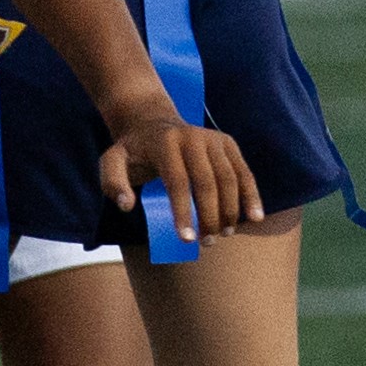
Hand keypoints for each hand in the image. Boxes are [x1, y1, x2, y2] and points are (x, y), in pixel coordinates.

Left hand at [92, 108, 262, 240]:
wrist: (153, 122)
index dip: (183, 212)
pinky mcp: (228, 143)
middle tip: (206, 243)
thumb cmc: (133, 152)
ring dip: (230, 210)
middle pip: (207, 182)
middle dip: (210, 215)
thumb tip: (127, 206)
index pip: (178, 182)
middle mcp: (193, 137)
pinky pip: (244, 172)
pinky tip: (254, 218)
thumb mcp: (111, 161)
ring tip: (224, 235)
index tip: (187, 240)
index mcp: (166, 143)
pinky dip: (251, 195)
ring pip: (230, 178)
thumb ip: (113, 183)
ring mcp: (214, 139)